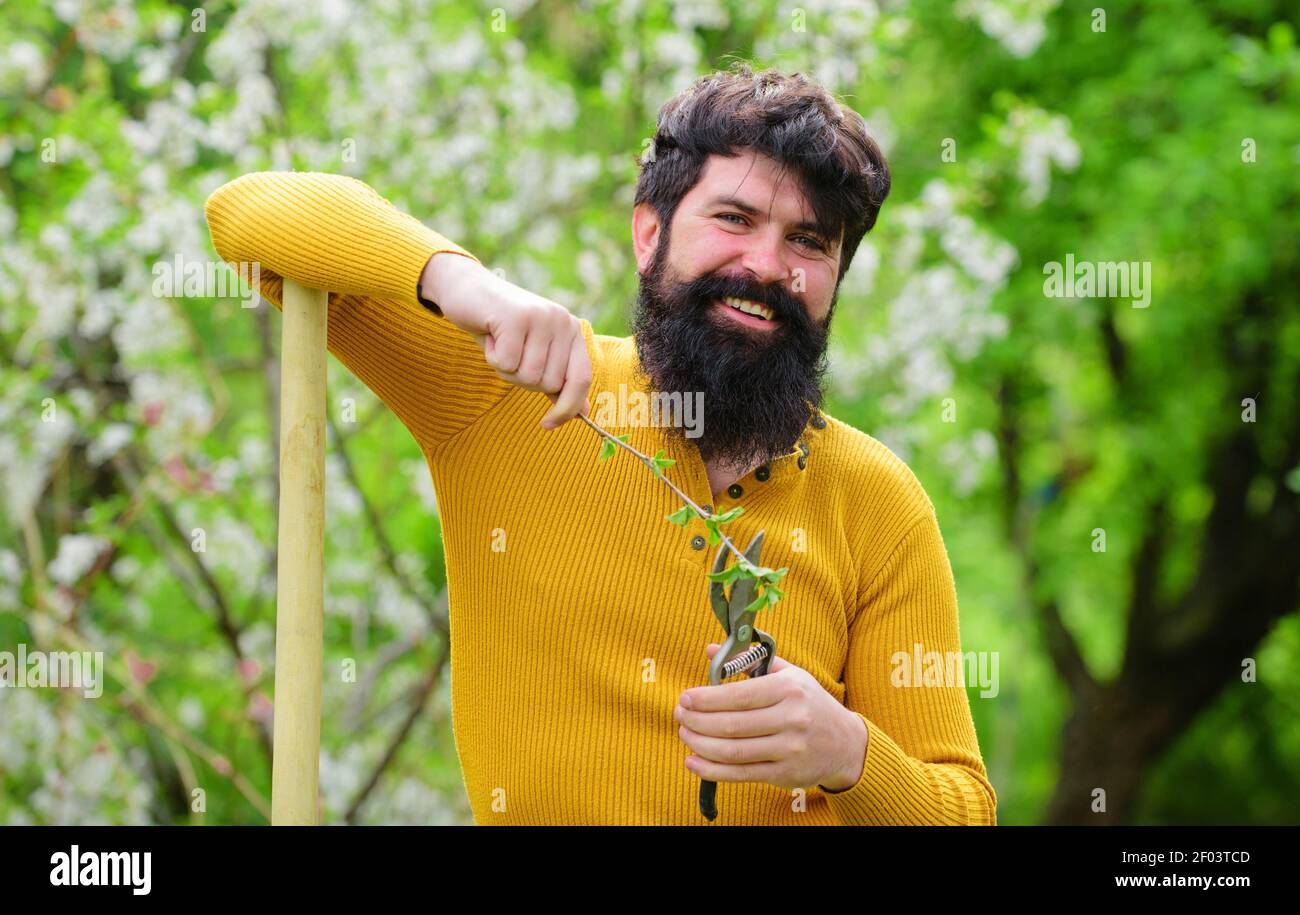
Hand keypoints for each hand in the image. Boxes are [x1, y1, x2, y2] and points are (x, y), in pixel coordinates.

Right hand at [420, 252, 592, 429]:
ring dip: (506, 369)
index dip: (567, 408)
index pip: (581, 380)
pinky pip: (506, 364)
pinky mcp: (516, 317)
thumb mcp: (533, 354)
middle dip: (522, 379)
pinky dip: (492, 357)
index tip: (548, 425)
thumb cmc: (501, 328)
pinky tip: (490, 336)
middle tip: (510, 354)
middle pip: (549, 383)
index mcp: (572, 331)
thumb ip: (558, 380)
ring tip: (500, 344)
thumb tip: (584, 413)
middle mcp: (563, 321)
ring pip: (528, 376)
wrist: (467, 289)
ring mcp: (541, 318)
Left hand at [675, 643, 868, 791]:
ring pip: (733, 750)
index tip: (685, 697)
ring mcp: (788, 750)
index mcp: (789, 689)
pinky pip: (741, 773)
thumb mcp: (789, 675)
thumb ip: (749, 662)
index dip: (706, 698)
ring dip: (700, 744)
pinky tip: (693, 762)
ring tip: (684, 734)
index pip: (739, 695)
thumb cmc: (810, 703)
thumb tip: (710, 650)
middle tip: (679, 715)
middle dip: (697, 720)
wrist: (846, 744)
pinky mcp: (784, 775)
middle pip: (732, 724)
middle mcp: (791, 719)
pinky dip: (712, 770)